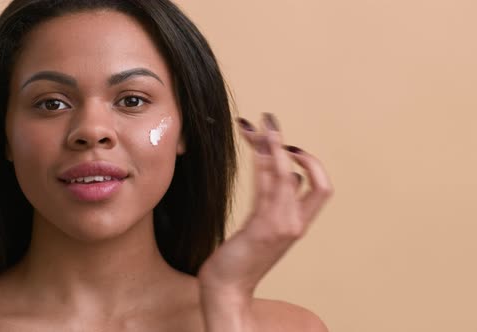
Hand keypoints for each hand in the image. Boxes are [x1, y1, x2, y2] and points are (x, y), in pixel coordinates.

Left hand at [197, 113, 332, 330]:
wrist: (227, 288)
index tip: (287, 146)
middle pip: (310, 177)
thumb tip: (287, 173)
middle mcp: (296, 223)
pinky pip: (271, 187)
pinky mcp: (264, 228)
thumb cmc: (239, 258)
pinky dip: (267, 162)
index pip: (320, 186)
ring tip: (261, 123)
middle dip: (293, 147)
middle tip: (270, 121)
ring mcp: (283, 226)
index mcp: (297, 222)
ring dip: (275, 145)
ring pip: (288, 176)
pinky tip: (258, 145)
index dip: (309, 163)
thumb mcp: (260, 225)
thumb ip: (273, 199)